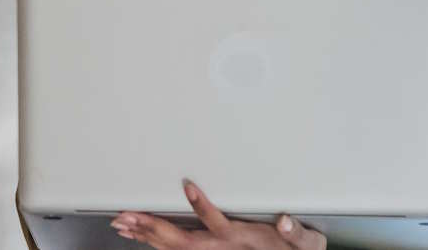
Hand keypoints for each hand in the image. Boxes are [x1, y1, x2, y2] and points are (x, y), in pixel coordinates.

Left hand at [109, 179, 325, 249]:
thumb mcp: (305, 242)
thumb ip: (296, 233)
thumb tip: (286, 220)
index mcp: (243, 240)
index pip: (217, 224)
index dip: (201, 206)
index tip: (187, 185)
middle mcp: (222, 249)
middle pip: (181, 242)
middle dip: (153, 227)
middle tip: (128, 214)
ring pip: (171, 248)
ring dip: (145, 235)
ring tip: (122, 221)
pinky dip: (151, 241)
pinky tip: (137, 233)